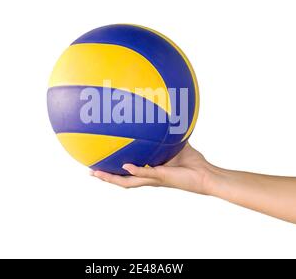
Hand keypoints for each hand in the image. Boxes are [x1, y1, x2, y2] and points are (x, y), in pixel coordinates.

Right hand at [91, 143, 217, 194]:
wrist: (205, 174)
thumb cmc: (192, 162)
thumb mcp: (175, 143)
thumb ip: (166, 133)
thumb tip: (162, 115)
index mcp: (149, 171)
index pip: (127, 172)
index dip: (112, 170)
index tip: (99, 164)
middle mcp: (148, 177)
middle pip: (121, 180)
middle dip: (105, 176)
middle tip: (90, 171)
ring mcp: (153, 179)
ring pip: (128, 182)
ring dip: (112, 178)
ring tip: (97, 173)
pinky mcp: (162, 177)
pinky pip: (145, 173)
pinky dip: (135, 170)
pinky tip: (125, 166)